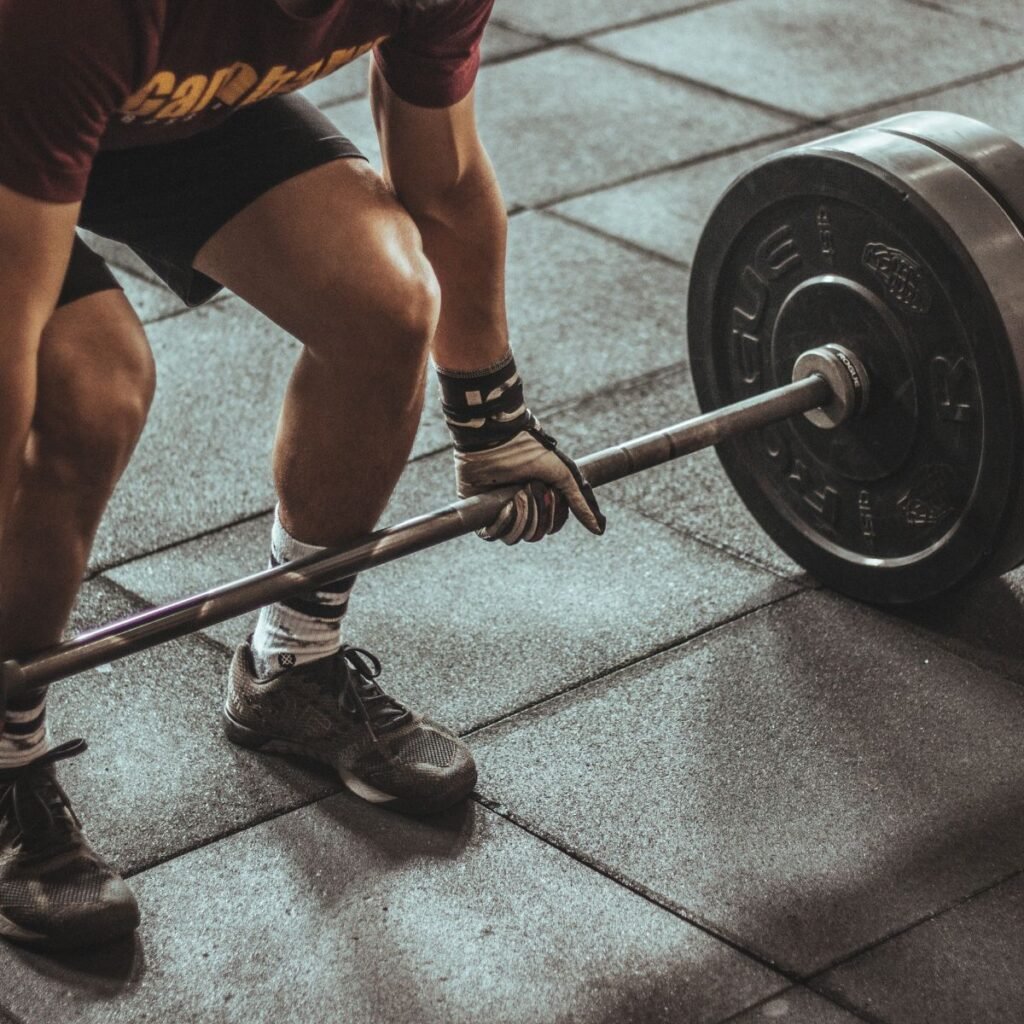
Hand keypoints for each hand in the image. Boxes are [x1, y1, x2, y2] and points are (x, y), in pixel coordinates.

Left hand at [454, 419, 604, 543]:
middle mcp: (520, 509)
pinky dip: (502, 522)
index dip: (552, 517)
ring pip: (515, 536)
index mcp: (539, 501)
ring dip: (521, 516)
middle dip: (537, 513)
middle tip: (531, 488)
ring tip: (517, 493)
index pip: (551, 527)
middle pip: (534, 534)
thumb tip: (599, 531)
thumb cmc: (530, 451)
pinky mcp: (481, 511)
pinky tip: (504, 505)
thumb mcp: (563, 475)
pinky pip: (492, 535)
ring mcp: (499, 511)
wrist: (497, 439)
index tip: (550, 493)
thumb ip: (580, 503)